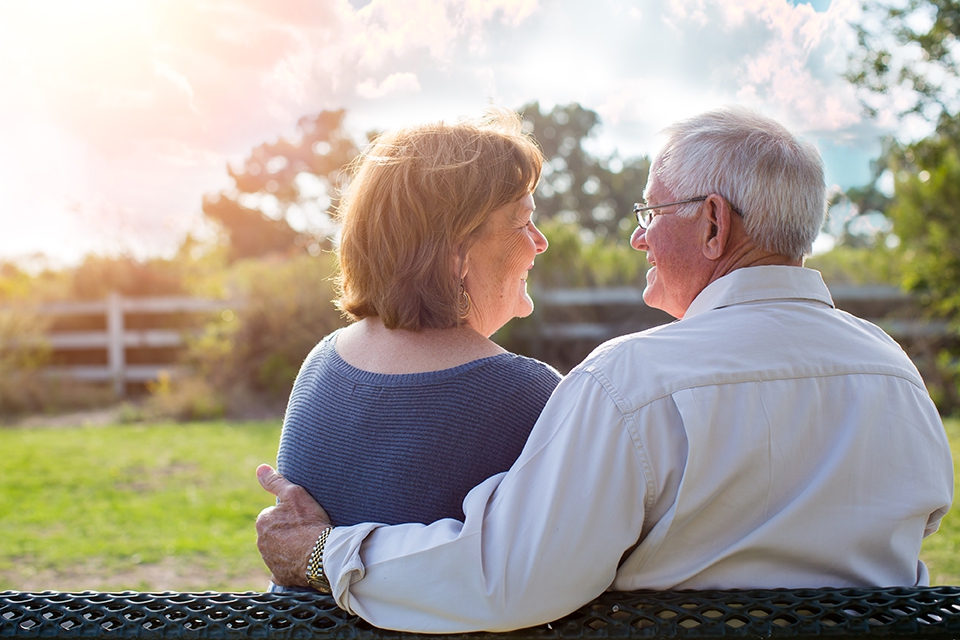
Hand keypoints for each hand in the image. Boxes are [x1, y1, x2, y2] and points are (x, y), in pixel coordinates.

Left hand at [255, 464, 332, 587]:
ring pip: (278, 550)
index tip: (301, 516)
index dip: (288, 514)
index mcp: (262, 521)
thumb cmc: (309, 522)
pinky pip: (283, 569)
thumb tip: (260, 468)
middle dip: (286, 531)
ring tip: (308, 544)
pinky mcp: (279, 576)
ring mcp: (269, 561)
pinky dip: (290, 566)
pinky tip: (302, 562)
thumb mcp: (294, 494)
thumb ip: (276, 481)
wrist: (323, 555)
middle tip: (306, 529)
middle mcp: (261, 542)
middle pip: (274, 533)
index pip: (272, 514)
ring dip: (288, 547)